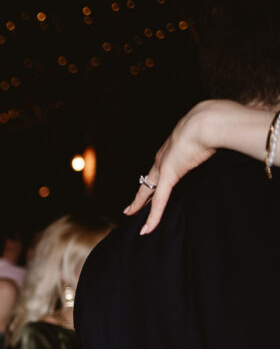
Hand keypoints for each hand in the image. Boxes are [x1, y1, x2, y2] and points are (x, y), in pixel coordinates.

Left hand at [122, 99, 269, 234]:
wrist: (208, 120)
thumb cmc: (211, 123)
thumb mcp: (206, 136)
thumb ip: (206, 145)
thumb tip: (218, 145)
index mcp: (170, 150)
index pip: (158, 171)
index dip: (152, 181)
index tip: (148, 188)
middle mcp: (162, 159)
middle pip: (147, 182)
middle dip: (138, 197)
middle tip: (128, 209)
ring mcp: (163, 168)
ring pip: (146, 191)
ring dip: (138, 205)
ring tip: (129, 215)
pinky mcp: (168, 175)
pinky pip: (159, 201)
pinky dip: (153, 216)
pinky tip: (147, 228)